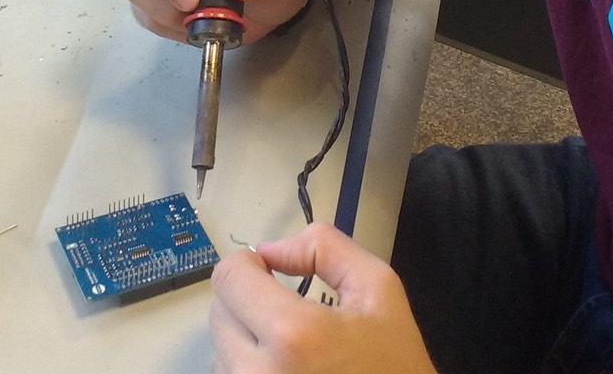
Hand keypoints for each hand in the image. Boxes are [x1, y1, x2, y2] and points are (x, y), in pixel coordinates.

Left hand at [210, 223, 435, 373]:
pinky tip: (285, 370)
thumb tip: (271, 249)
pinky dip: (249, 366)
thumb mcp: (379, 290)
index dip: (250, 265)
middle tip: (290, 315)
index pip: (229, 277)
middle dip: (250, 301)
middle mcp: (257, 372)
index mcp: (293, 334)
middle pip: (220, 311)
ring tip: (292, 350)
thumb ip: (325, 250)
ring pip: (221, 346)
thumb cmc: (392, 361)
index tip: (272, 274)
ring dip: (246, 337)